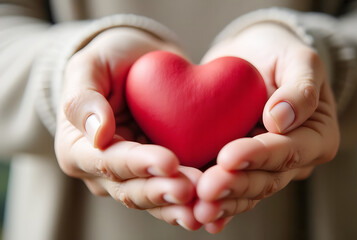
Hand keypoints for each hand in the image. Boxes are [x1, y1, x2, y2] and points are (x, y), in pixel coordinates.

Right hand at [55, 27, 201, 229]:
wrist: (139, 63)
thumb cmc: (110, 61)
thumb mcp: (89, 67)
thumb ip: (84, 99)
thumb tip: (98, 134)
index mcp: (79, 149)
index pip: (107, 162)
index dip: (138, 164)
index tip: (169, 161)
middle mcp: (104, 171)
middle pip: (131, 189)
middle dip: (162, 191)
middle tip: (192, 190)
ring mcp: (133, 174)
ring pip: (154, 198)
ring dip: (178, 204)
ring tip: (205, 204)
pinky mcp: (159, 172)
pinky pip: (173, 191)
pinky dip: (191, 201)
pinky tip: (211, 205)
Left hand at [194, 23, 339, 232]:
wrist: (254, 58)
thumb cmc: (280, 55)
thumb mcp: (300, 60)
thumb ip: (300, 88)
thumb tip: (281, 119)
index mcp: (316, 137)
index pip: (289, 150)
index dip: (258, 156)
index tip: (228, 157)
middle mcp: (293, 160)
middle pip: (267, 179)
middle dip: (236, 186)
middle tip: (206, 189)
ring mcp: (266, 166)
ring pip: (247, 190)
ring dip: (223, 202)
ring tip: (196, 207)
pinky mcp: (242, 167)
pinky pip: (231, 188)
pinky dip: (218, 204)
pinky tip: (198, 215)